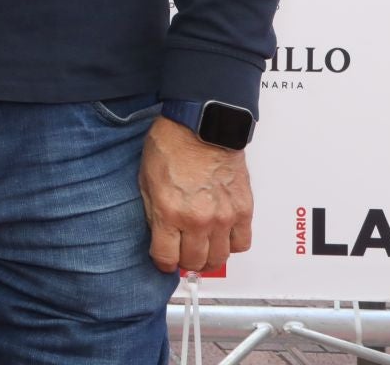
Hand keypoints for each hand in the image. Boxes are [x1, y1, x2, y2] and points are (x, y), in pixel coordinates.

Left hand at [139, 115, 252, 273]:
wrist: (202, 126)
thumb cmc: (171, 146)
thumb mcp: (146, 180)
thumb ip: (153, 212)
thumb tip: (159, 234)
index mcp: (170, 211)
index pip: (166, 257)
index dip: (162, 262)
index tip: (163, 259)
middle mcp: (198, 220)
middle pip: (194, 262)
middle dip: (185, 262)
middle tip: (182, 254)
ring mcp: (224, 217)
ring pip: (219, 258)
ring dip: (208, 258)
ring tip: (202, 249)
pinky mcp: (243, 210)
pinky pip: (242, 243)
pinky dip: (231, 245)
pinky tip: (222, 237)